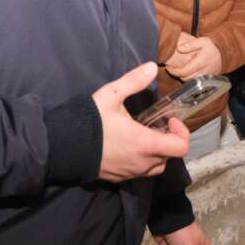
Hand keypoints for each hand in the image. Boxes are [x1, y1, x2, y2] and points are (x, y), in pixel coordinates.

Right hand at [93, 62, 190, 181]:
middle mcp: (142, 162)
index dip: (181, 133)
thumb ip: (133, 81)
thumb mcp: (111, 95)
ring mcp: (131, 173)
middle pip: (170, 157)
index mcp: (145, 143)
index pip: (180, 147)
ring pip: (156, 167)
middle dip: (168, 140)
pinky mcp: (120, 178)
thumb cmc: (90, 122)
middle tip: (156, 125)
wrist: (63, 147)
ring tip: (144, 136)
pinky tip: (129, 146)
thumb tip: (152, 66)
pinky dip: (143, 161)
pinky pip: (140, 172)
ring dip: (157, 153)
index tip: (169, 120)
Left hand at [166, 34, 222, 79]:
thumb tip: (179, 48)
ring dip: (182, 77)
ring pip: (189, 81)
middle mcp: (203, 71)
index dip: (174, 71)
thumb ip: (190, 45)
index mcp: (201, 62)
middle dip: (177, 74)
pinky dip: (188, 78)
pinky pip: (194, 81)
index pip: (184, 72)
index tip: (168, 67)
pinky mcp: (206, 79)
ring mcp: (205, 77)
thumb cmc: (212, 47)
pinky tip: (185, 72)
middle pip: (185, 78)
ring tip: (177, 70)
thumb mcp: (203, 41)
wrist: (224, 53)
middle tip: (171, 68)